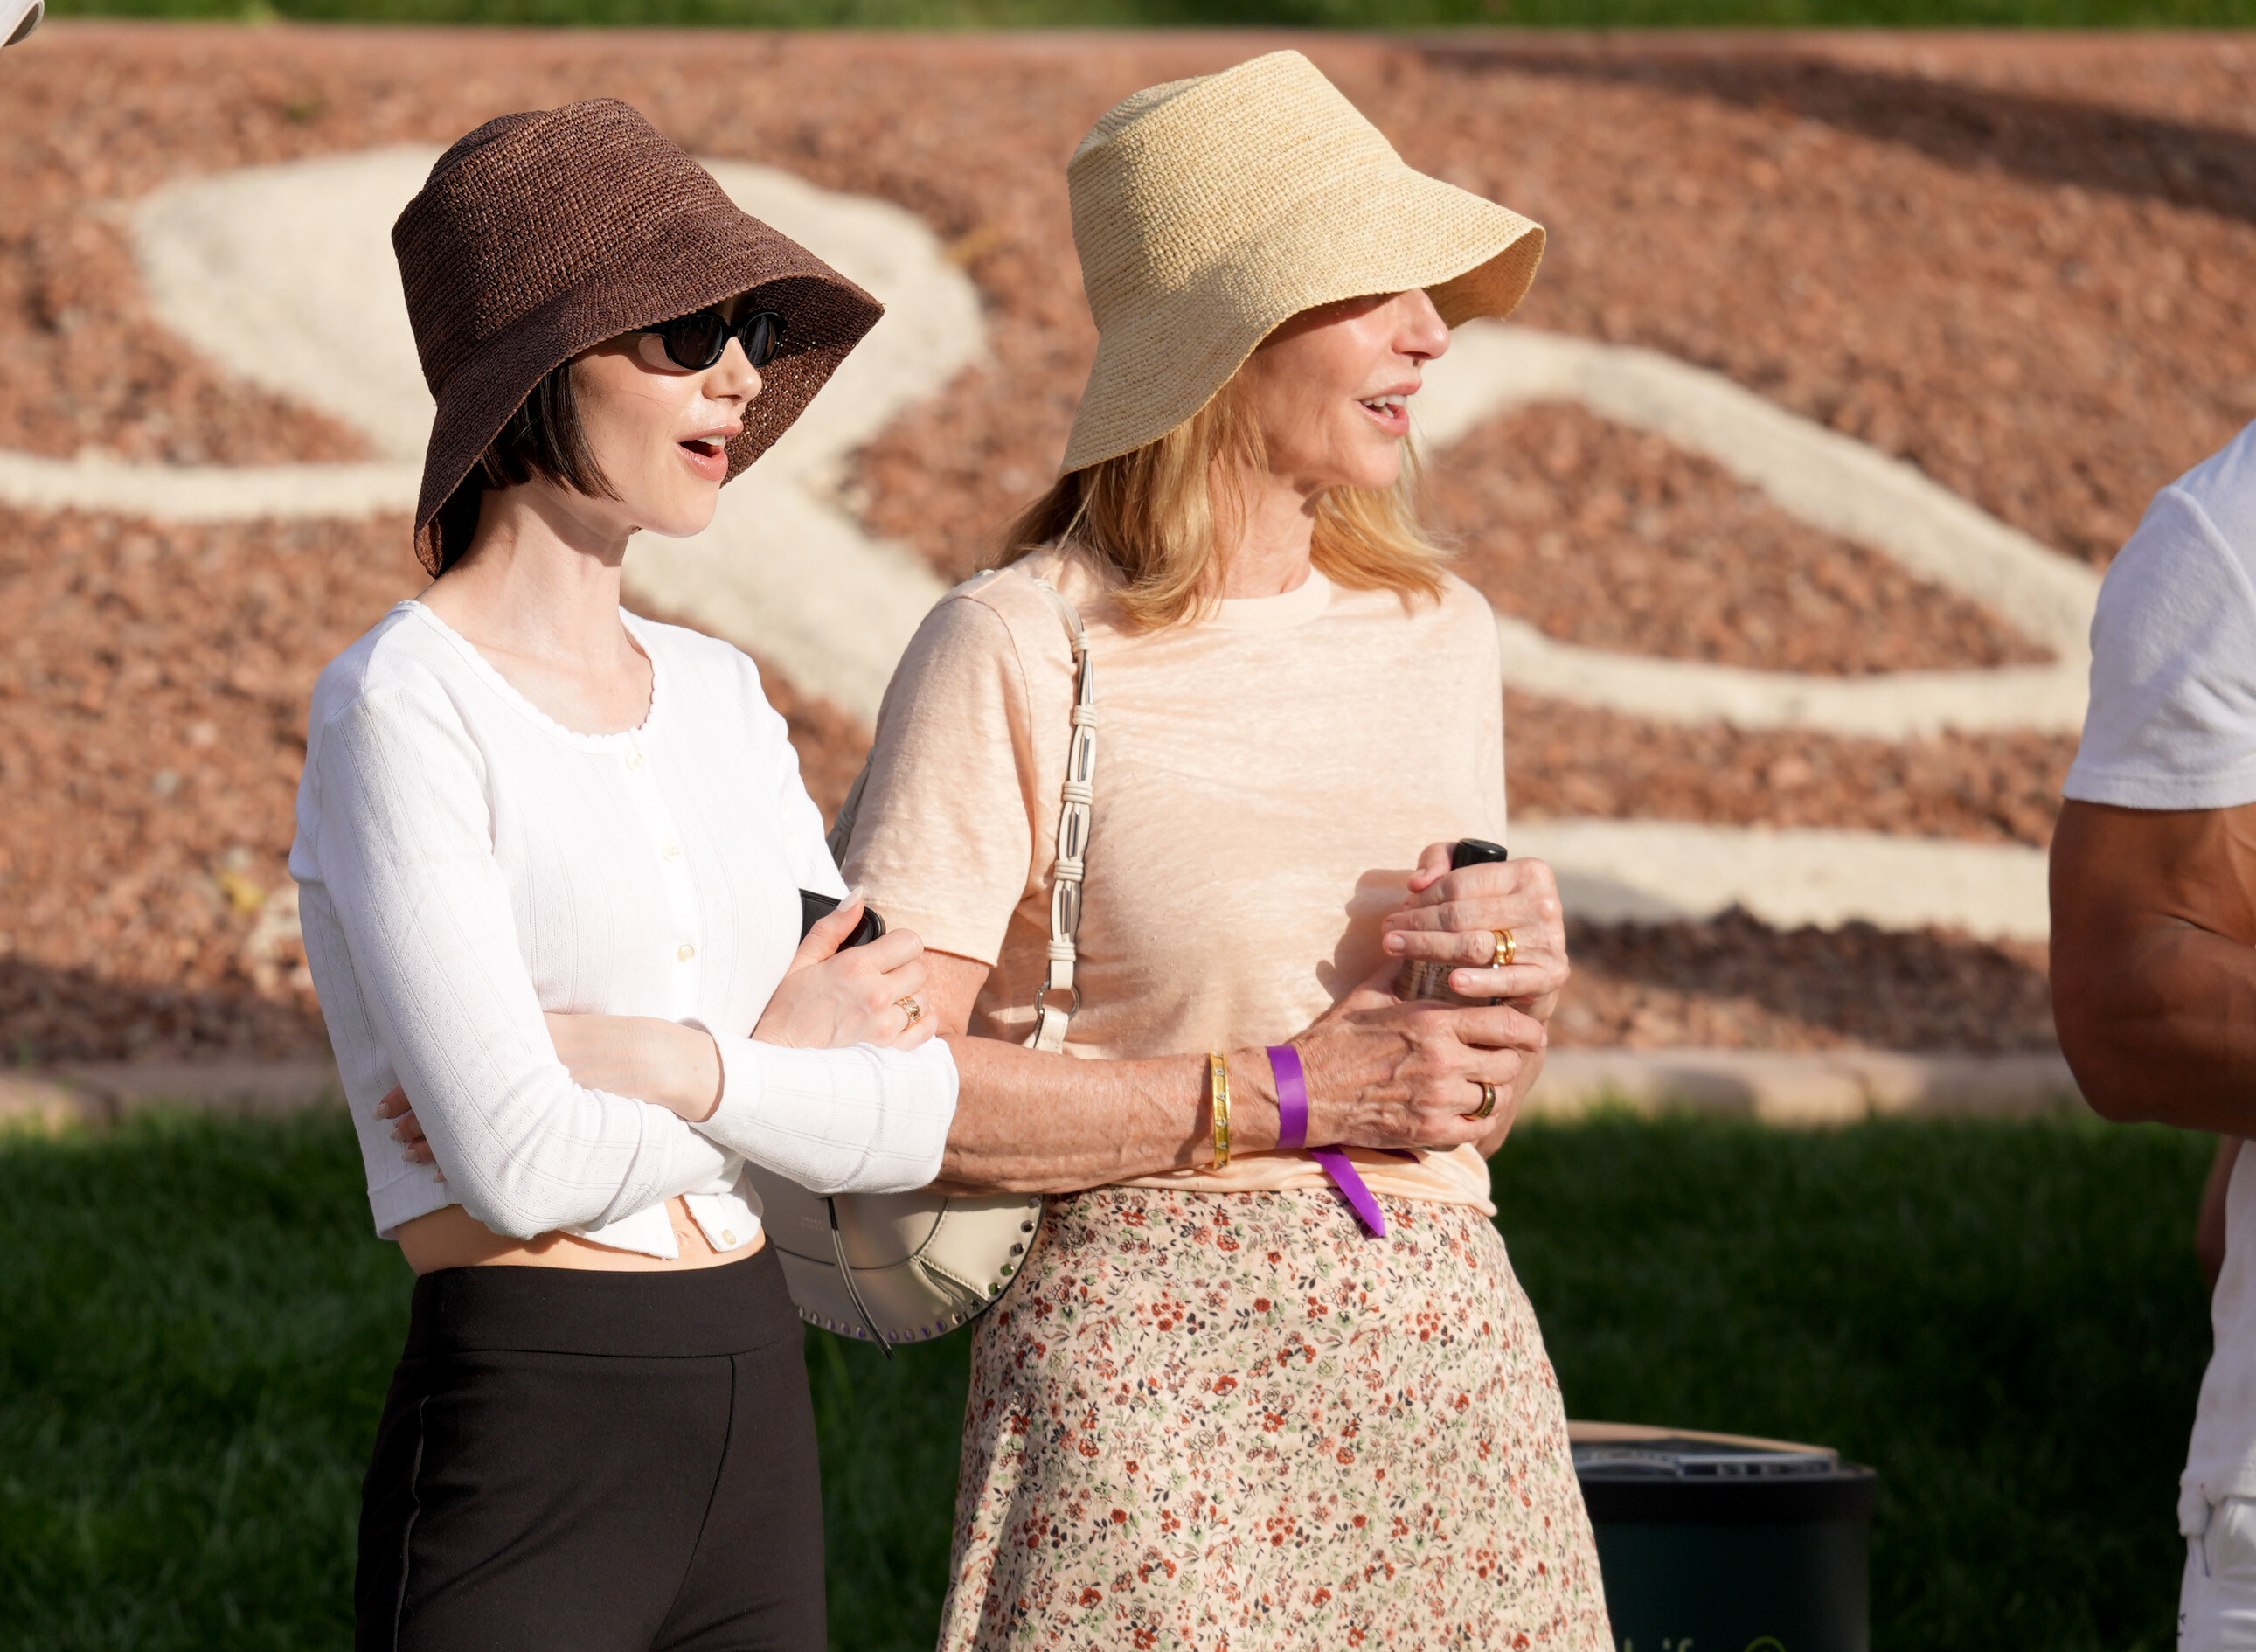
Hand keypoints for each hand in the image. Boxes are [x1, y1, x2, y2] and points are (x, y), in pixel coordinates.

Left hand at [371, 1009, 724, 1159]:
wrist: (685, 1066)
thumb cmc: (634, 1043)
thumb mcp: (584, 1026)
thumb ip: (544, 1032)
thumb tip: (498, 1034)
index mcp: (542, 1037)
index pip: (467, 1059)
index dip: (423, 1080)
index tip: (390, 1095)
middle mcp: (542, 1066)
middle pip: (465, 1091)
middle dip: (420, 1111)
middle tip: (385, 1125)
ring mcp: (555, 1097)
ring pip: (484, 1123)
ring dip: (440, 1139)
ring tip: (406, 1150)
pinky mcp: (571, 1123)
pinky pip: (515, 1147)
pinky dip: (481, 1161)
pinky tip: (455, 1174)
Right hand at [754, 895, 936, 1051]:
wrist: (779, 1053)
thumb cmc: (787, 1006)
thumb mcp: (803, 958)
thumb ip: (834, 926)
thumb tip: (859, 898)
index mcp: (856, 967)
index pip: (910, 942)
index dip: (899, 943)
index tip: (886, 952)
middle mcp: (876, 994)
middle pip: (920, 970)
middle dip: (904, 969)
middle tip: (882, 976)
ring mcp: (884, 1024)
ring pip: (923, 999)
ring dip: (909, 997)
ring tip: (885, 1000)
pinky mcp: (887, 1048)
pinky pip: (925, 1030)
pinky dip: (919, 1023)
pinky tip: (900, 1017)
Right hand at [1283, 955, 1545, 1152]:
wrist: (1303, 1091)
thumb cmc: (1334, 1040)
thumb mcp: (1369, 996)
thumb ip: (1402, 971)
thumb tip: (1417, 946)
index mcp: (1433, 1021)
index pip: (1508, 1025)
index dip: (1528, 1030)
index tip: (1531, 1033)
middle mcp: (1443, 1060)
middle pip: (1508, 1063)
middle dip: (1507, 1060)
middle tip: (1495, 1059)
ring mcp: (1438, 1099)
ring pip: (1494, 1096)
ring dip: (1489, 1091)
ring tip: (1476, 1084)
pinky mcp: (1429, 1130)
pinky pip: (1477, 1128)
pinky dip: (1476, 1120)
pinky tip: (1463, 1111)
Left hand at [1379, 846, 1568, 1020]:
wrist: (1530, 972)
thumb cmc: (1492, 918)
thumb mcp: (1469, 878)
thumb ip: (1440, 860)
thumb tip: (1417, 881)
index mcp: (1530, 872)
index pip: (1460, 884)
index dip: (1423, 898)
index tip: (1399, 909)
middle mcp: (1545, 904)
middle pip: (1462, 915)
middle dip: (1418, 924)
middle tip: (1387, 933)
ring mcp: (1550, 941)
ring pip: (1475, 945)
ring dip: (1429, 948)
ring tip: (1396, 949)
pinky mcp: (1551, 976)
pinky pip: (1507, 979)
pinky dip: (1479, 982)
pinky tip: (1453, 982)